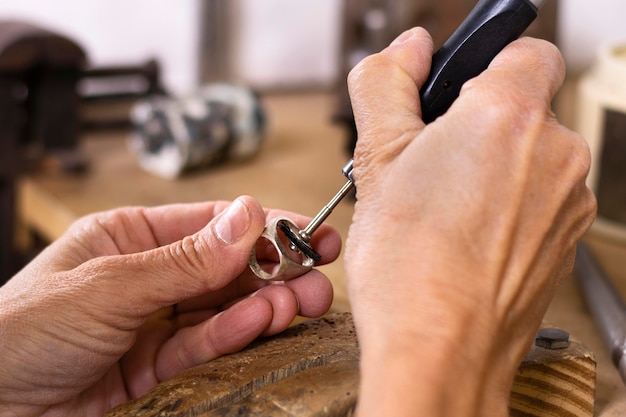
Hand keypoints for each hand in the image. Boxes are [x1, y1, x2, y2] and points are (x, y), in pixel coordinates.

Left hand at [0, 196, 340, 415]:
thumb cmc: (16, 332)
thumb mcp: (106, 284)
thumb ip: (183, 258)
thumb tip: (247, 216)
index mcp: (128, 237)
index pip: (209, 225)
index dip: (262, 226)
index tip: (307, 231)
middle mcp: (147, 277)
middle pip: (224, 267)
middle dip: (275, 269)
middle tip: (318, 272)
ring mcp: (154, 324)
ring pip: (223, 308)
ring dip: (265, 302)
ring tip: (301, 301)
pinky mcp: (157, 369)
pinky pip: (204, 345)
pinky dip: (235, 333)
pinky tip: (263, 320)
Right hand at [344, 28, 595, 415]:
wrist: (442, 351)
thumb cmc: (410, 268)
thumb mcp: (376, 158)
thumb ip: (386, 85)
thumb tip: (405, 51)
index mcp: (509, 114)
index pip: (523, 49)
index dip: (481, 68)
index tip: (450, 98)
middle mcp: (556, 151)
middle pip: (524, 107)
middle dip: (478, 124)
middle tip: (428, 163)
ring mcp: (568, 199)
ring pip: (531, 156)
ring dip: (493, 167)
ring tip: (442, 208)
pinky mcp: (567, 237)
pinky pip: (539, 199)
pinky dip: (508, 205)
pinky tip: (464, 235)